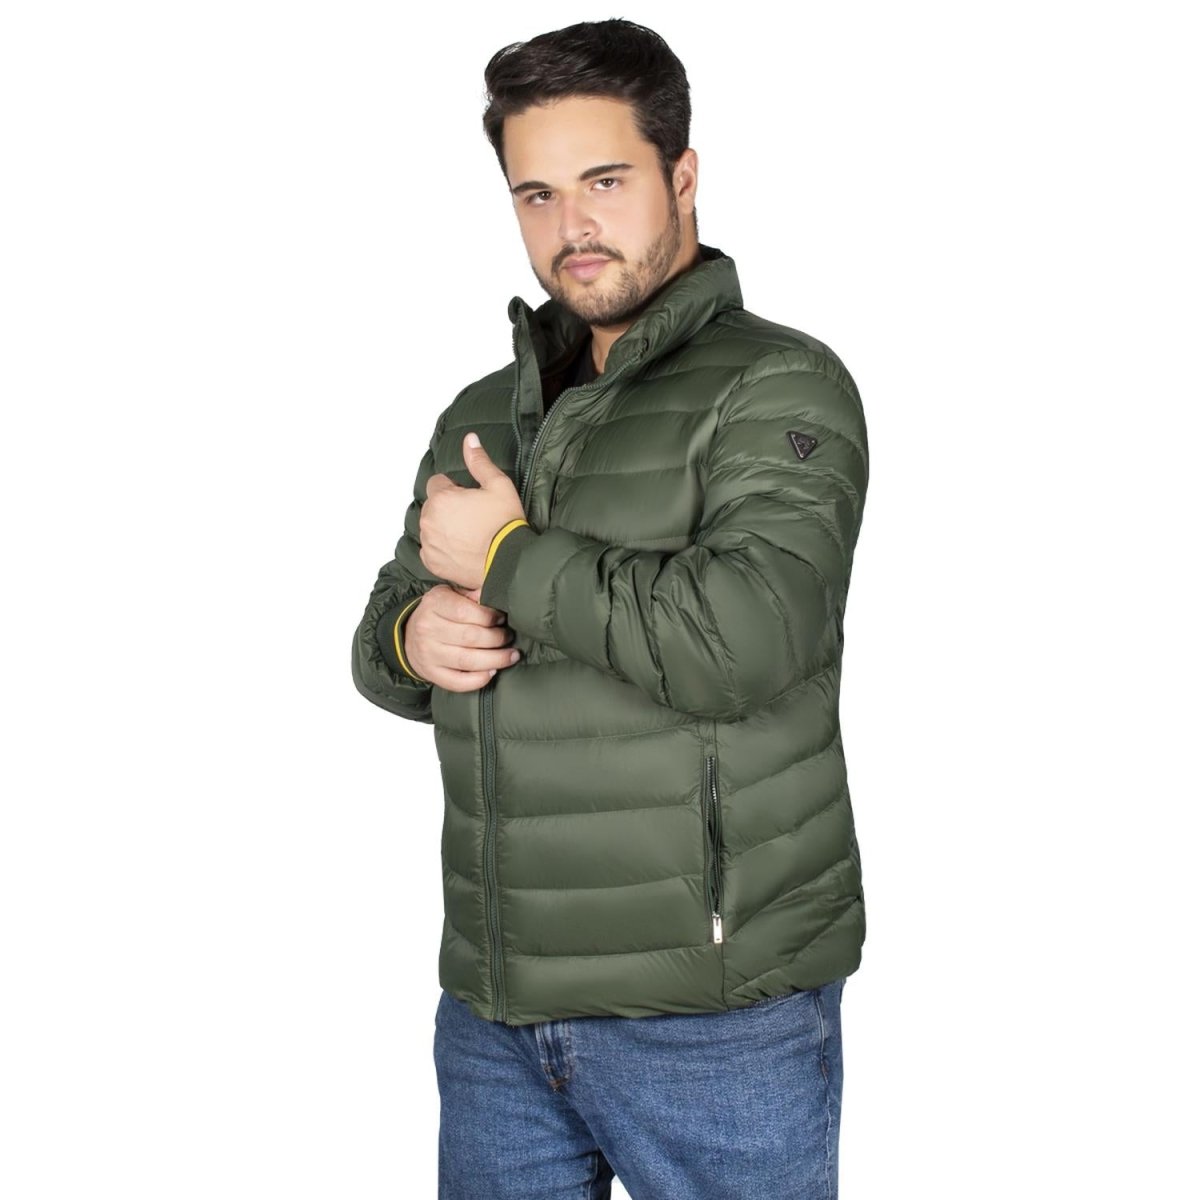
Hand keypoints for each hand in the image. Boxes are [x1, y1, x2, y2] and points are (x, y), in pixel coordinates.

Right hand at [403, 584, 520, 691]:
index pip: (465, 611)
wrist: (409, 635)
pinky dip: (478, 679)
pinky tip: (492, 672)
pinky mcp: (431, 673)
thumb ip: (471, 594)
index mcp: (434, 604)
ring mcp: (427, 653)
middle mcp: (427, 628)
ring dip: (495, 660)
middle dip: (497, 638)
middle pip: (471, 637)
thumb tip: (494, 593)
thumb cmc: (440, 612)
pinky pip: (457, 682)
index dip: (489, 617)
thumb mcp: (450, 594)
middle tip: (509, 637)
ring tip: (510, 655)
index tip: (502, 619)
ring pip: (467, 661)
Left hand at [419, 433, 525, 588]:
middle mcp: (429, 520)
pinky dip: (442, 549)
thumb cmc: (504, 525)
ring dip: (444, 528)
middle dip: (448, 508)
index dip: (455, 489)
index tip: (469, 499)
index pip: (437, 483)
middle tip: (473, 518)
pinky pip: (431, 549)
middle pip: (433, 506)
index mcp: (441, 498)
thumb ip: (479, 461)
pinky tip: (462, 549)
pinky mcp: (432, 562)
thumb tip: (470, 440)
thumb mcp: (499, 485)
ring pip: (431, 527)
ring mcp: (429, 543)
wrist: (508, 563)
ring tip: (469, 535)